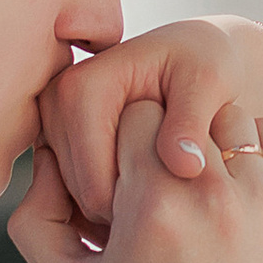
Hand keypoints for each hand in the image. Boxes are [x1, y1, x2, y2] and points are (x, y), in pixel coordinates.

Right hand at [11, 97, 262, 262]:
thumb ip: (38, 222)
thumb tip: (45, 156)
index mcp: (151, 205)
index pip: (132, 114)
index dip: (125, 139)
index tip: (131, 174)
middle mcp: (209, 190)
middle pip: (179, 112)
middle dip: (165, 138)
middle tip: (166, 180)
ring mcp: (262, 194)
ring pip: (228, 117)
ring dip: (212, 140)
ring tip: (206, 185)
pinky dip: (255, 148)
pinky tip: (241, 185)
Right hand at [42, 18, 262, 227]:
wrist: (190, 52)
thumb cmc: (203, 65)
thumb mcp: (210, 82)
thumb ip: (193, 122)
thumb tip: (183, 166)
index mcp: (83, 87)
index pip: (94, 181)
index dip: (136, 207)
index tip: (179, 205)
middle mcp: (56, 101)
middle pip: (78, 191)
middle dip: (123, 209)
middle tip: (178, 202)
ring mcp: (52, 119)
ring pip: (74, 196)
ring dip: (116, 207)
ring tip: (167, 195)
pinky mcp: (57, 134)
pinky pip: (74, 189)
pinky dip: (109, 200)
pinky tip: (147, 193)